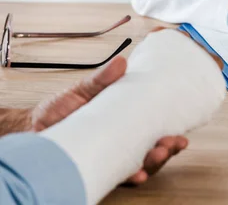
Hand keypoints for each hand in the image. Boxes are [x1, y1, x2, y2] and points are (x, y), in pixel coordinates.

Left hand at [31, 52, 188, 185]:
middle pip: (154, 150)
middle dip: (169, 149)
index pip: (155, 129)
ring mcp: (111, 156)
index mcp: (126, 122)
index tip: (182, 133)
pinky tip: (137, 173)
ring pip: (142, 165)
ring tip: (158, 153)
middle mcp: (123, 142)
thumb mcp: (84, 89)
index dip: (172, 134)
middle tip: (172, 142)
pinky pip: (119, 176)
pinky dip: (130, 176)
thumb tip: (121, 62)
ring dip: (154, 162)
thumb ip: (103, 78)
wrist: (33, 126)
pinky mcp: (98, 167)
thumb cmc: (59, 108)